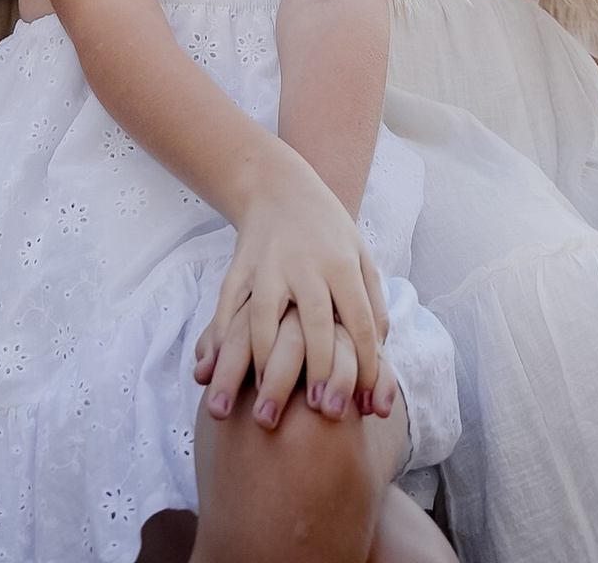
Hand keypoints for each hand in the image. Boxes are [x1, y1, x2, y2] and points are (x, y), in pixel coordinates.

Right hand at [191, 153, 387, 428]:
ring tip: (263, 405)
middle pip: (315, 323)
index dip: (364, 365)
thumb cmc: (328, 232)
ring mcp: (268, 265)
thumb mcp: (360, 256)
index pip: (360, 321)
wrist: (278, 185)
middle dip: (319, 371)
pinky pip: (227, 307)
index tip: (362, 405)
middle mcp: (306, 264)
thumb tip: (381, 360)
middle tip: (321, 413)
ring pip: (264, 318)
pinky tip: (216, 371)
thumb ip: (373, 306)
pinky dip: (220, 339)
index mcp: (342, 263)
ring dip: (264, 363)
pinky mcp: (238, 266)